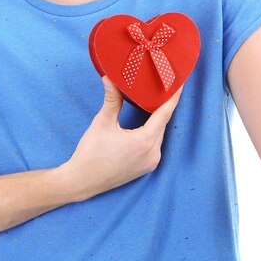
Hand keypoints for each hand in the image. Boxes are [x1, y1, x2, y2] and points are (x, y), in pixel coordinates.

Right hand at [63, 76, 182, 201]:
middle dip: (163, 105)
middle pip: (162, 123)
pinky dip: (153, 131)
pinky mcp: (146, 167)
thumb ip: (112, 100)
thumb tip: (110, 78)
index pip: (165, 114)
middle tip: (163, 87)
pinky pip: (155, 144)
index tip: (179, 83)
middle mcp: (152, 153)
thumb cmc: (91, 153)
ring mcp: (151, 162)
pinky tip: (148, 121)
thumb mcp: (102, 123)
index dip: (173, 97)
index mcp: (144, 141)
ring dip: (158, 119)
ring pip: (159, 134)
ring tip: (155, 101)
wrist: (82, 181)